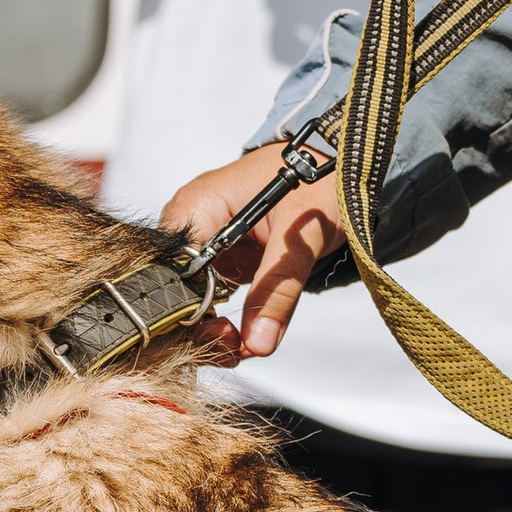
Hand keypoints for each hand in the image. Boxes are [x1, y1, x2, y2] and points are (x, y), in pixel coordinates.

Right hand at [162, 141, 347, 356]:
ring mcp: (205, 243)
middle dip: (203, 329)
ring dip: (215, 330)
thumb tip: (257, 344)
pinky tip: (247, 335)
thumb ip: (278, 290)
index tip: (224, 342)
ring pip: (193, 301)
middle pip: (176, 292)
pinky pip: (213, 296)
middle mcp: (189, 226)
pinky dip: (227, 319)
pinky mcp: (223, 257)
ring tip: (247, 346)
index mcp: (195, 209)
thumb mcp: (299, 239)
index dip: (191, 316)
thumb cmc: (319, 182)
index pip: (170, 276)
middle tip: (239, 350)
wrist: (340, 162)